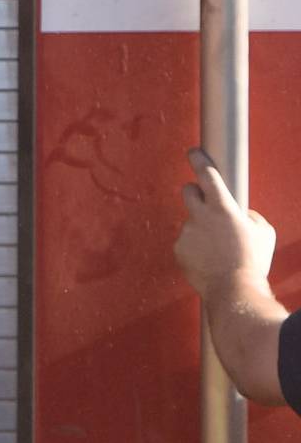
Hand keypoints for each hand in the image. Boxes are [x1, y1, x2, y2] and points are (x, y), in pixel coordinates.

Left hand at [175, 148, 275, 299]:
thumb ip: (250, 216)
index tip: (193, 153)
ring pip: (191, 222)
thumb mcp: (263, 231)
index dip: (199, 161)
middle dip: (194, 191)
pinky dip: (194, 248)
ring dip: (200, 229)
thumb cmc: (252, 260)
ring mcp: (187, 233)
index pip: (207, 175)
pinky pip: (186, 242)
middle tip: (204, 202)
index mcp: (223, 207)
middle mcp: (200, 216)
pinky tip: (208, 260)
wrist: (233, 289)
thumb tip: (241, 215)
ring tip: (217, 250)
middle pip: (188, 191)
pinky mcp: (179, 249)